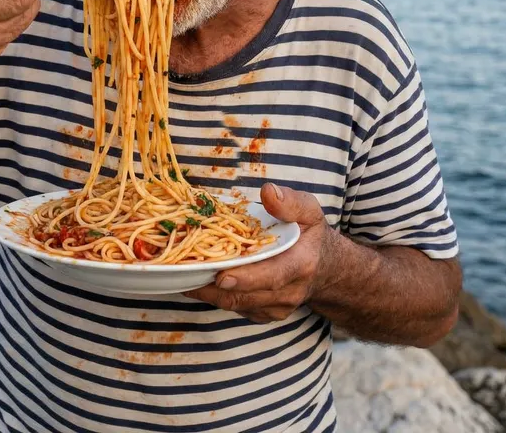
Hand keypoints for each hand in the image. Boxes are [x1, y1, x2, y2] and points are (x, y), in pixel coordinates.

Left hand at [184, 184, 334, 323]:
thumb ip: (290, 201)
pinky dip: (213, 296)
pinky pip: (235, 308)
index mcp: (300, 264)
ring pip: (236, 304)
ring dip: (207, 292)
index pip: (272, 275)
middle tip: (183, 271)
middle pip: (246, 295)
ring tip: (179, 273)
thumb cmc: (311, 234)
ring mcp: (276, 307)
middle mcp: (289, 291)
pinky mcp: (264, 313)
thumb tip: (267, 192)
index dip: (245, 278)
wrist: (326, 268)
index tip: (221, 276)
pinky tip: (193, 279)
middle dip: (213, 286)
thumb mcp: (309, 210)